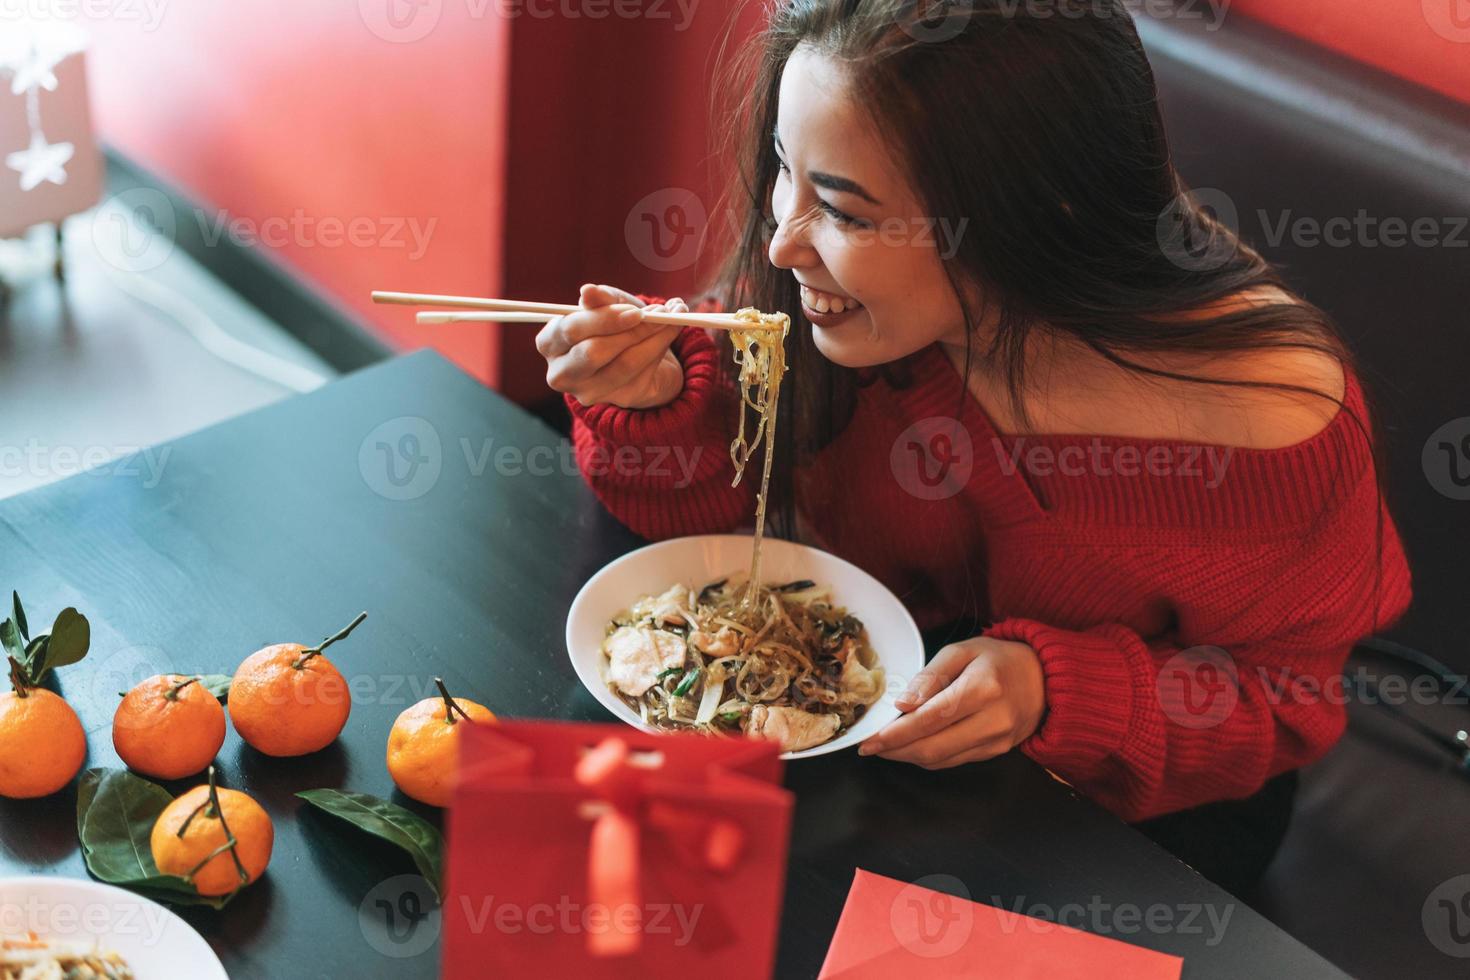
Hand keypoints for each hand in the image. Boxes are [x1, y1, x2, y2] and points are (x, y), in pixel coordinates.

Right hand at [538, 283, 686, 409]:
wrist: (640, 358)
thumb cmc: (614, 326)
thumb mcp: (609, 306)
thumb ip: (601, 299)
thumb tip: (587, 291)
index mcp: (550, 342)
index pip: (571, 331)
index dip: (604, 319)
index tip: (635, 310)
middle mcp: (562, 373)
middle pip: (593, 352)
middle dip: (631, 330)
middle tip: (659, 312)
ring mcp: (588, 391)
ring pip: (624, 364)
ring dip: (654, 336)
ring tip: (671, 316)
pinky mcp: (618, 399)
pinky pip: (644, 372)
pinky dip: (661, 346)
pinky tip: (670, 331)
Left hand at [858, 636, 1044, 767]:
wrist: (1046, 678)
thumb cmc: (998, 659)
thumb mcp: (962, 650)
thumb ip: (931, 675)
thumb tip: (903, 703)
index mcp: (982, 688)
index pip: (930, 719)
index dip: (895, 733)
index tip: (869, 739)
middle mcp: (993, 720)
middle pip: (933, 747)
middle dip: (895, 750)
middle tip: (869, 747)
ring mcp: (997, 741)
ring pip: (941, 760)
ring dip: (908, 757)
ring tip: (886, 747)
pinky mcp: (997, 752)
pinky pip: (954, 761)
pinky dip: (928, 757)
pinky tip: (912, 747)